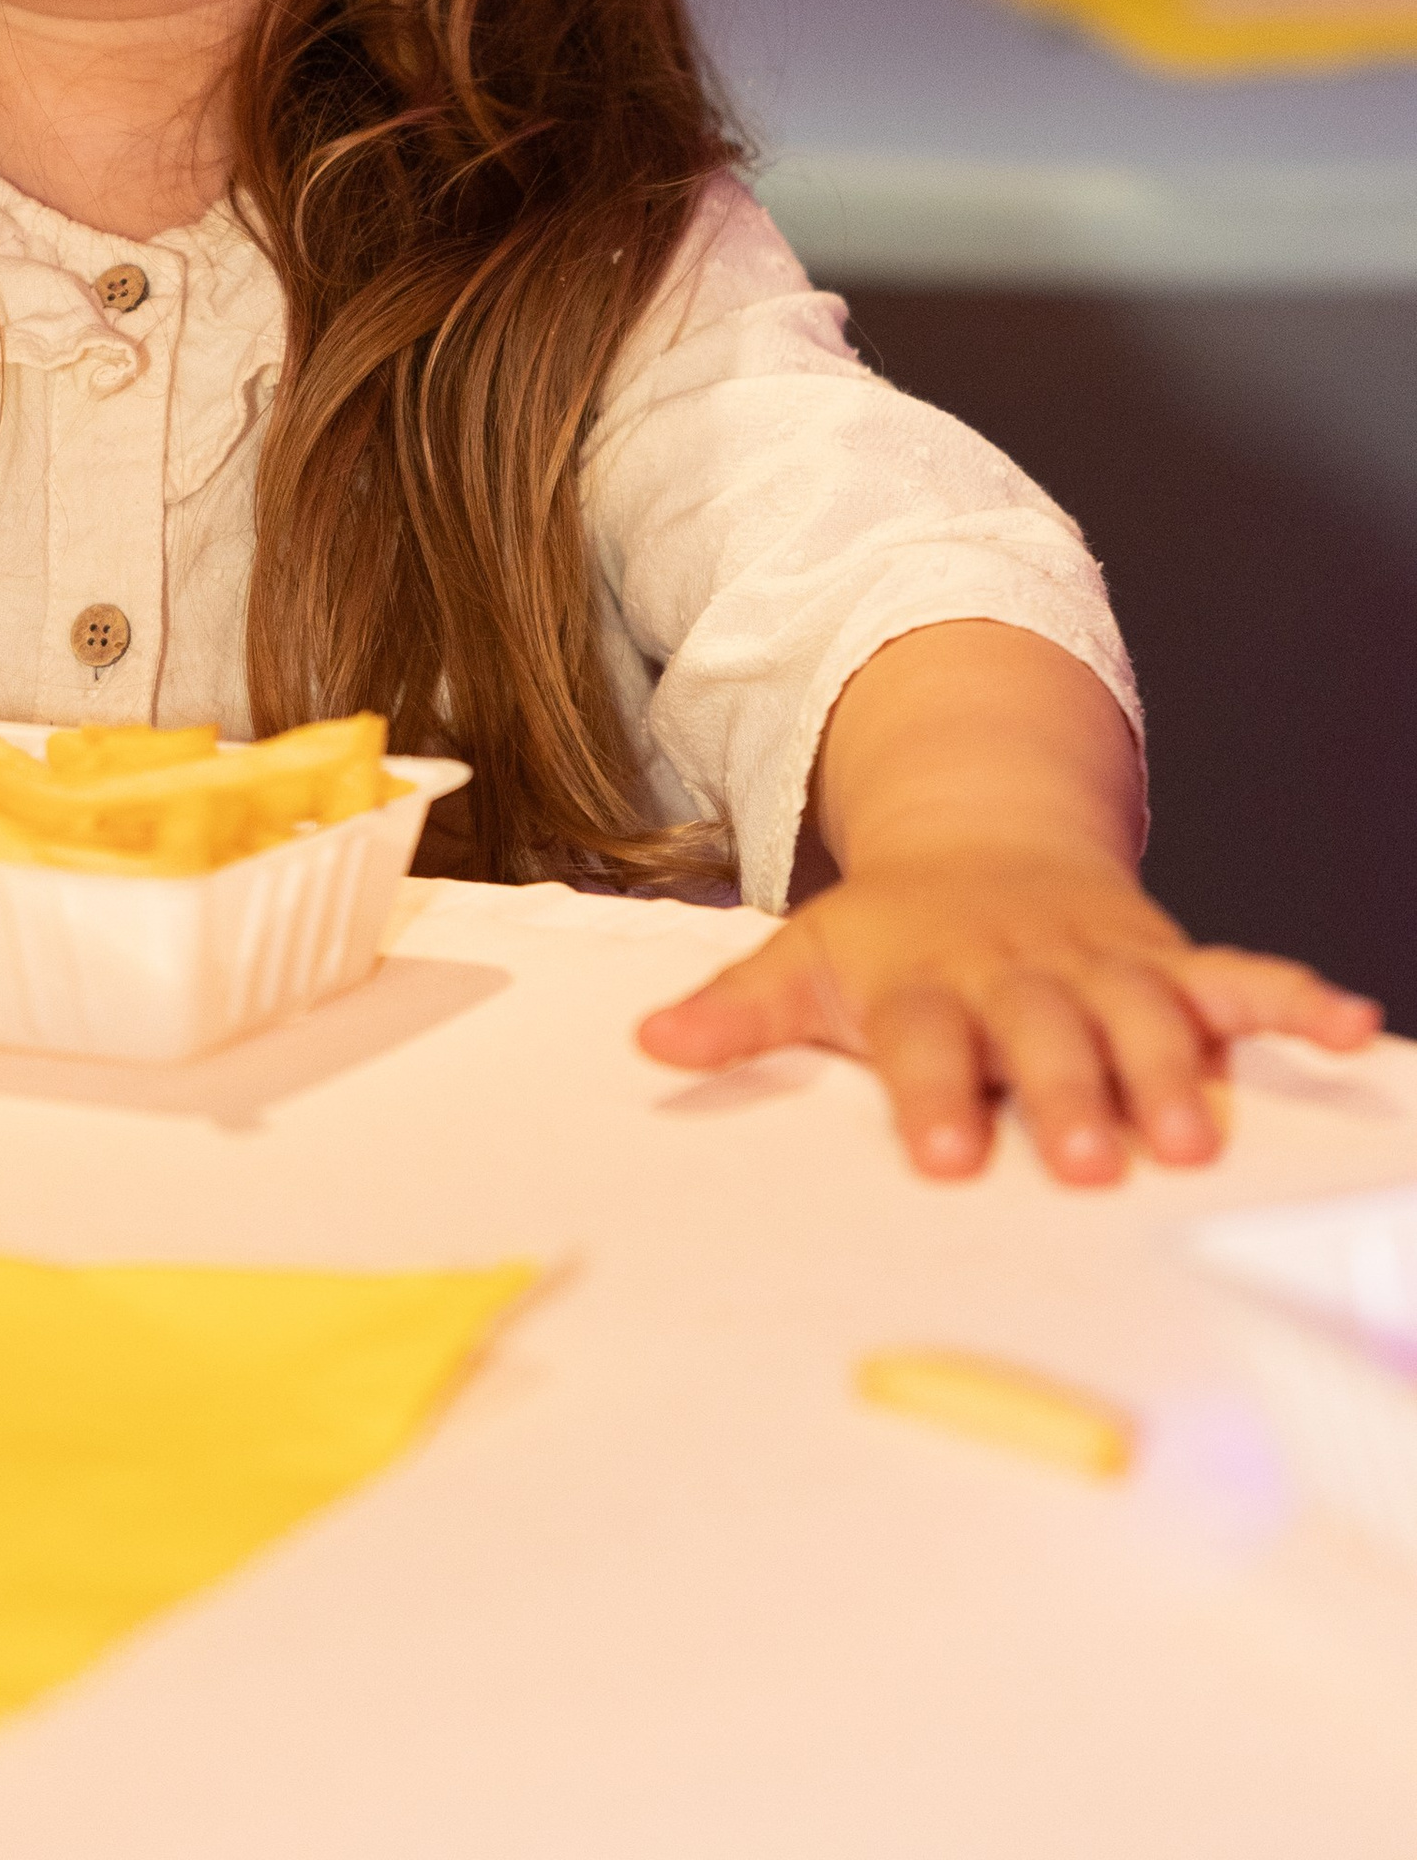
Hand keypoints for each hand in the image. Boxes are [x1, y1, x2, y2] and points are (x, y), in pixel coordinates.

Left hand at [638, 848, 1381, 1182]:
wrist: (978, 840)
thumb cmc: (892, 935)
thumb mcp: (806, 957)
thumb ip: (742, 1011)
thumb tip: (650, 1041)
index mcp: (924, 978)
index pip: (923, 1039)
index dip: (933, 1092)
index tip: (946, 1155)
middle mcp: (1016, 971)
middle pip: (1040, 1031)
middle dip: (1065, 1090)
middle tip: (1086, 1156)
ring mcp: (1098, 964)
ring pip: (1141, 1014)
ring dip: (1169, 1069)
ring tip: (1192, 1139)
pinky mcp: (1166, 960)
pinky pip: (1238, 975)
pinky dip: (1294, 999)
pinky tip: (1351, 1029)